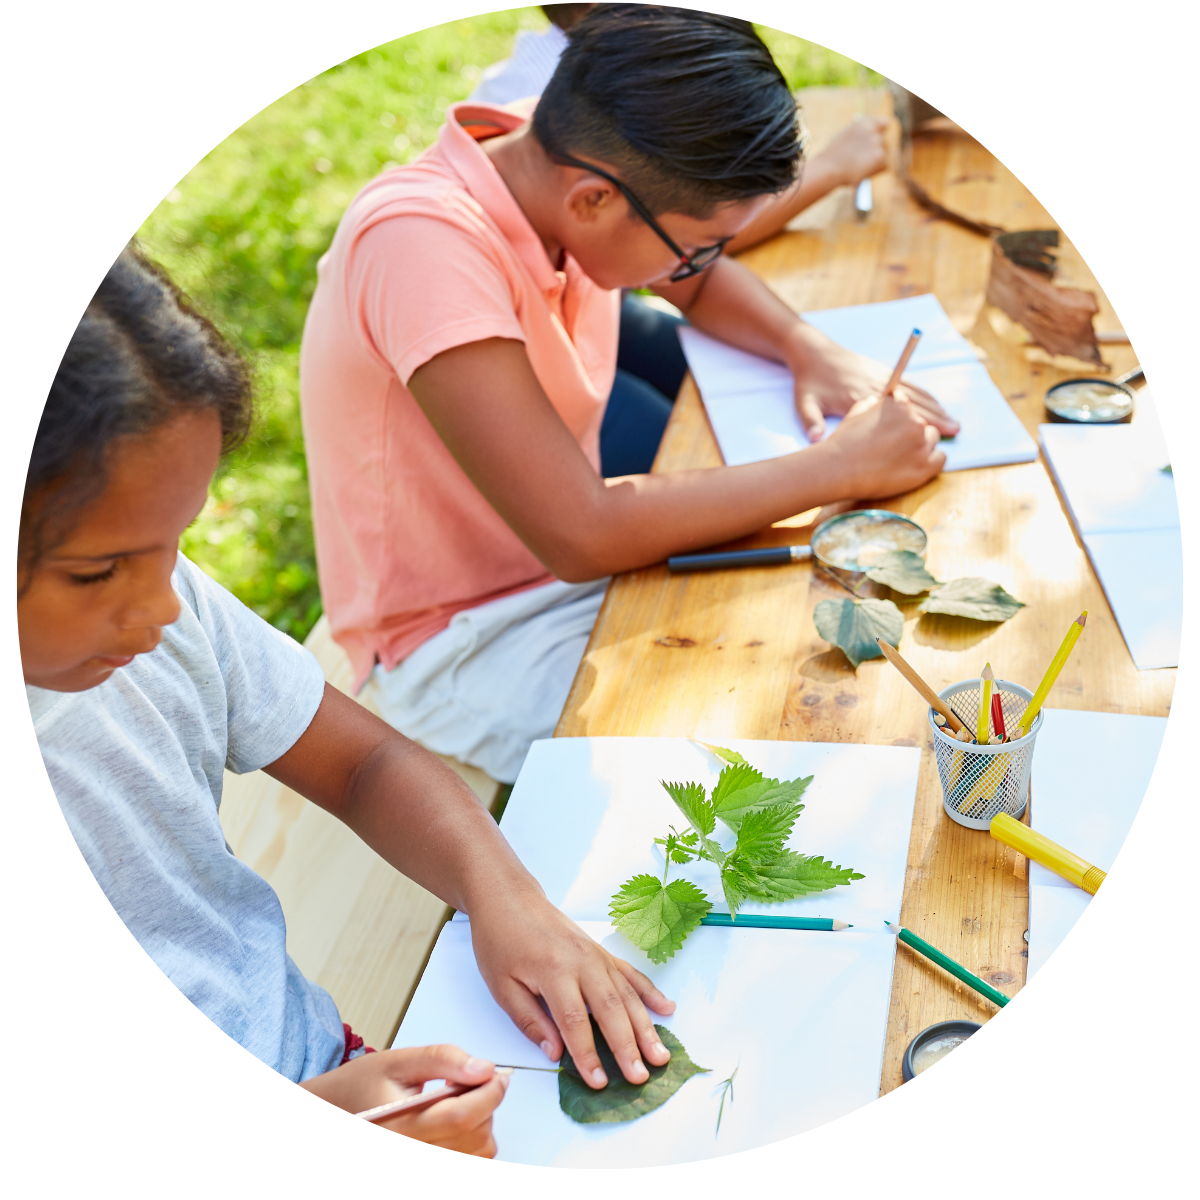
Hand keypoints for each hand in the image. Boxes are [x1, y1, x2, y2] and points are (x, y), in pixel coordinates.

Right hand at [299, 1044, 506, 1156]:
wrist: (337, 1110)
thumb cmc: (364, 1085)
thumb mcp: (401, 1060)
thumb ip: (445, 1059)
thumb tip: (484, 1068)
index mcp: (401, 1126)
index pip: (460, 1118)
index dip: (489, 1093)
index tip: (497, 1075)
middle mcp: (411, 1154)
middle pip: (475, 1137)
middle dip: (486, 1104)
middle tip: (470, 1082)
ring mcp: (420, 1167)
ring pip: (479, 1154)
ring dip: (482, 1124)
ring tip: (457, 1102)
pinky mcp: (429, 1172)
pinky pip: (470, 1164)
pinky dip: (474, 1142)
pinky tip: (455, 1123)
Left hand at [468, 891, 676, 1089]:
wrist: (509, 898)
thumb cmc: (500, 942)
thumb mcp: (501, 986)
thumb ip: (530, 1020)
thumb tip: (555, 1053)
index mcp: (553, 971)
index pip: (575, 1021)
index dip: (588, 1055)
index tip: (599, 1082)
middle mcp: (581, 961)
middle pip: (610, 1009)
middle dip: (628, 1046)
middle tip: (641, 1077)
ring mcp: (596, 954)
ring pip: (626, 994)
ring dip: (645, 1027)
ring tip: (661, 1056)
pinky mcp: (601, 950)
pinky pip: (630, 972)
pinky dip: (649, 992)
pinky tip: (666, 1009)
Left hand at [789, 326, 960, 442]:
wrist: (813, 352)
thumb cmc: (808, 381)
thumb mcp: (804, 402)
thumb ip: (810, 421)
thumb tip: (816, 439)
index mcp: (859, 396)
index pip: (893, 414)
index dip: (916, 423)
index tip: (933, 435)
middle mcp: (876, 385)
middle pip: (912, 402)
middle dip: (935, 416)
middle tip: (956, 429)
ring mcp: (881, 377)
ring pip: (915, 393)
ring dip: (936, 406)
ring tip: (953, 420)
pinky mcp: (882, 371)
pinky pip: (909, 383)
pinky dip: (925, 395)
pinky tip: (937, 404)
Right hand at [813, 115, 889, 187]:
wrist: (829, 169)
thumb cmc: (831, 156)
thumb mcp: (844, 137)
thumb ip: (859, 135)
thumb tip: (866, 138)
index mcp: (864, 123)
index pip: (884, 123)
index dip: (881, 132)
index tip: (879, 140)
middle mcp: (873, 130)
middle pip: (885, 142)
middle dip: (877, 152)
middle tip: (864, 162)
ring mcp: (878, 143)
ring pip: (885, 155)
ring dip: (876, 162)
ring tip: (859, 168)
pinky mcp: (881, 157)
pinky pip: (885, 166)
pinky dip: (876, 172)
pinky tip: (862, 173)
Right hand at [819, 391, 945, 498]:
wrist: (838, 470)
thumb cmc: (843, 443)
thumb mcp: (855, 413)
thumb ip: (872, 405)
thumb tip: (878, 402)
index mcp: (898, 405)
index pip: (909, 406)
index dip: (902, 418)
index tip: (897, 428)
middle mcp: (914, 421)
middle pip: (922, 423)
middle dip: (910, 432)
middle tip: (895, 446)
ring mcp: (920, 444)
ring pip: (933, 439)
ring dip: (922, 445)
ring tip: (902, 457)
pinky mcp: (924, 467)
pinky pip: (941, 458)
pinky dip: (932, 461)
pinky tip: (918, 465)